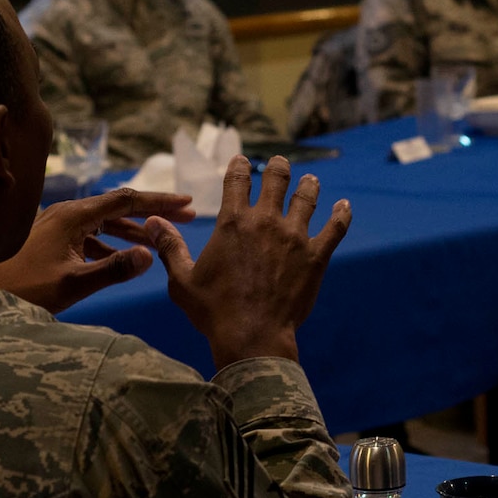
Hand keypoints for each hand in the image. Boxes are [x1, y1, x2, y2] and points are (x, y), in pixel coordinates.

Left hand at [0, 189, 195, 313]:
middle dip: (152, 212)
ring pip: (104, 222)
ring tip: (159, 240)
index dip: (159, 202)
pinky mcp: (50, 239)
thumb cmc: (24, 289)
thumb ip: (114, 269)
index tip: (187, 203)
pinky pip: (89, 235)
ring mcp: (56, 225)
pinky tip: (123, 257)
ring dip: (133, 230)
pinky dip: (111, 243)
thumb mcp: (73, 284)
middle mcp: (66, 213)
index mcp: (73, 216)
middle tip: (185, 218)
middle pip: (118, 207)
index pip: (126, 200)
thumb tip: (151, 255)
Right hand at [147, 156, 350, 368]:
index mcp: (232, 222)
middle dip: (277, 168)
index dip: (239, 167)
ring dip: (309, 186)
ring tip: (311, 180)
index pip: (237, 181)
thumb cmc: (213, 311)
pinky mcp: (316, 257)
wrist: (252, 336)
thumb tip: (152, 222)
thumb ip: (170, 246)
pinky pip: (335, 229)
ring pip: (306, 198)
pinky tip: (345, 206)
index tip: (241, 161)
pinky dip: (341, 215)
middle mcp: (265, 222)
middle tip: (279, 163)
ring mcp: (294, 237)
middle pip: (276, 181)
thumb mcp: (182, 279)